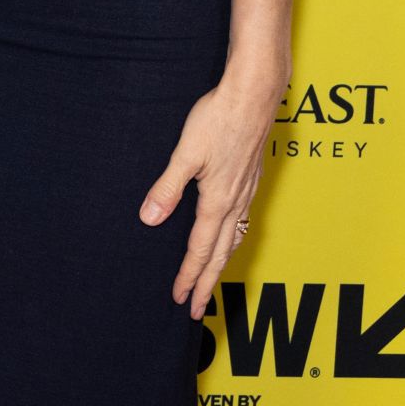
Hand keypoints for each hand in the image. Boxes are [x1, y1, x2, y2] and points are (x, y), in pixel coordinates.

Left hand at [138, 69, 276, 318]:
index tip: (180, 300)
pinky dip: (231, 241)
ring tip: (211, 282)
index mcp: (217, 201)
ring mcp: (246, 192)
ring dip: (220, 264)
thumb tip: (149, 220)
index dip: (189, 277)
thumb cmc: (217, 119)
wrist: (254, 95)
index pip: (200, 250)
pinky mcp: (250, 180)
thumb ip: (167, 189)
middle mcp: (235, 202)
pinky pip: (241, 222)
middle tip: (196, 310)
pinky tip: (228, 238)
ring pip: (233, 239)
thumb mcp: (185, 154)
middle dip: (207, 283)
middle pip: (220, 253)